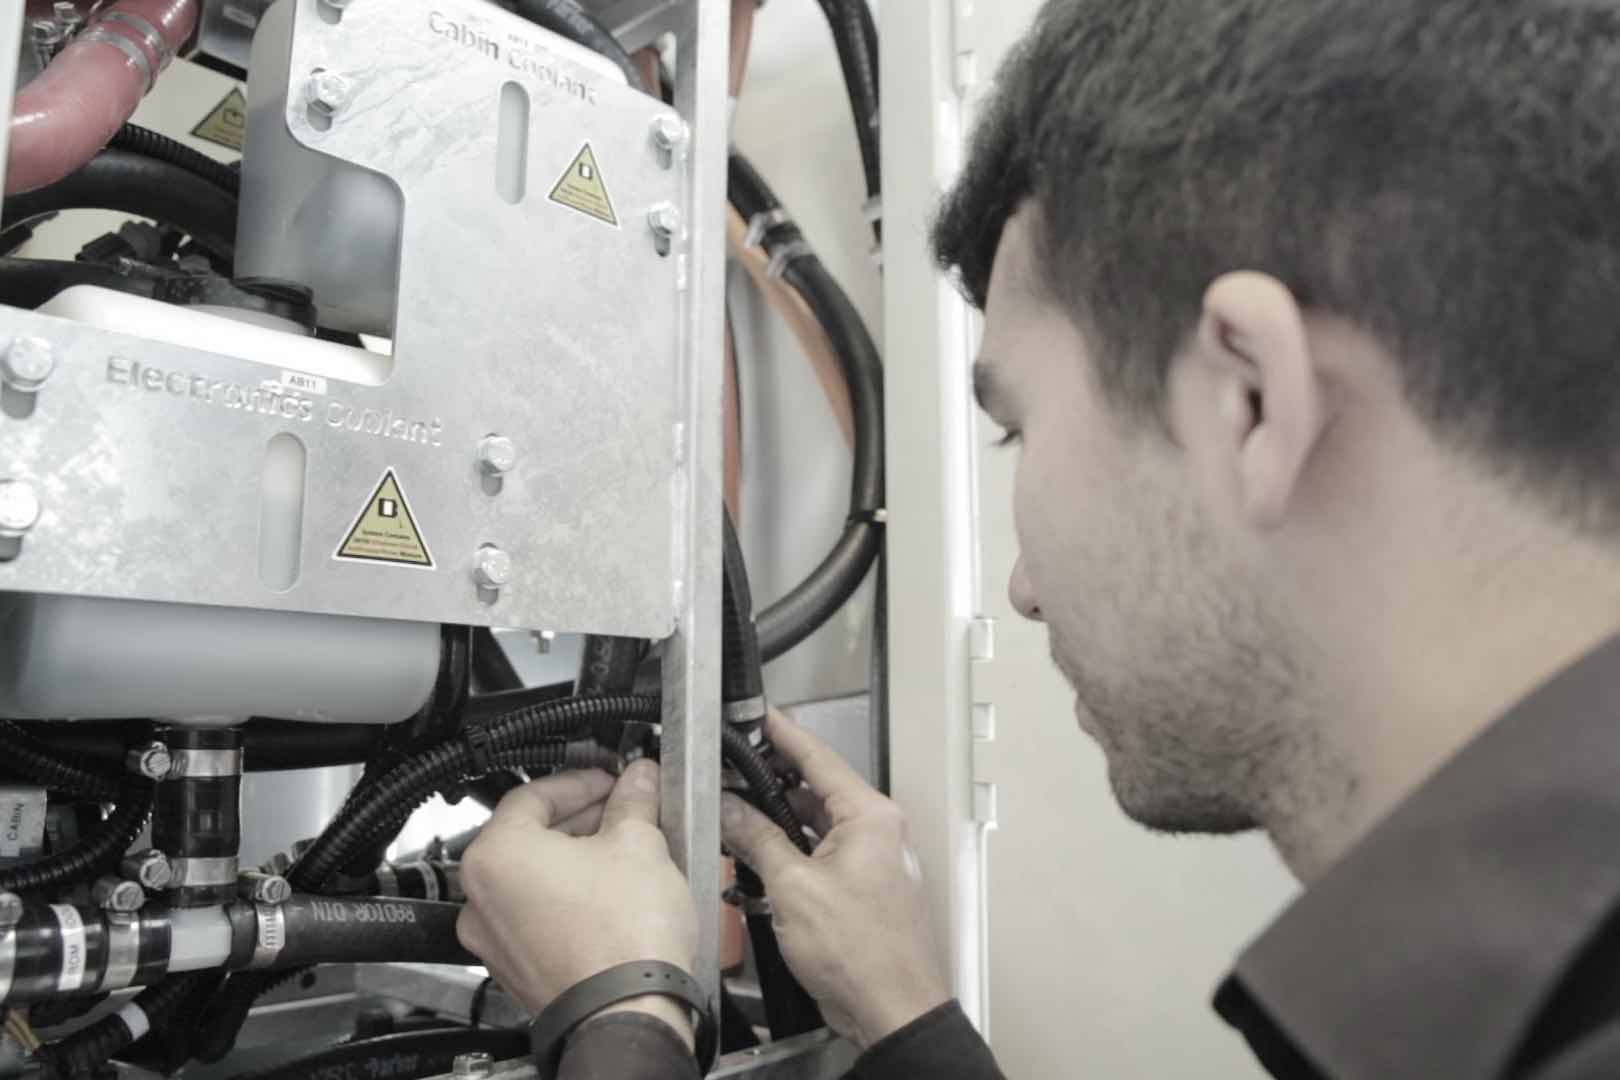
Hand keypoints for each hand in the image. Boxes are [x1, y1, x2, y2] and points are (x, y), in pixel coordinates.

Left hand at [457, 761, 698, 1047]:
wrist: (626, 1013)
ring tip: (622, 855)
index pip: (533, 795)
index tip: (610, 781)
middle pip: (528, 837)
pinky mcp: (516, 970)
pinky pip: (535, 918)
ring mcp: (494, 941)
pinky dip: (566, 900)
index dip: (580, 781)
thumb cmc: (621, 938)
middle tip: (622, 812)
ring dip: (574, 860)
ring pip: (532, 880)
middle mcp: (480, 899)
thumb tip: (638, 781)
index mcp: (495, 856)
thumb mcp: (637, 843)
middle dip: (580, 820)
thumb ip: (633, 802)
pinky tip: (609, 898)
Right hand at [721, 711, 950, 1049]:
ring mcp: (871, 860)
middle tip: (731, 771)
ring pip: (816, 825)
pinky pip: (821, 854)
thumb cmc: (863, 953)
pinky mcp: (861, 887)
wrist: (891, 1008)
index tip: (760, 714)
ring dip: (778, 823)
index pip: (819, 757)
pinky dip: (792, 853)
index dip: (784, 733)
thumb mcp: (793, 887)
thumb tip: (731, 809)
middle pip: (816, 790)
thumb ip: (757, 839)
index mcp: (870, 816)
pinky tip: (760, 858)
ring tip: (736, 816)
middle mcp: (877, 831)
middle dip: (770, 783)